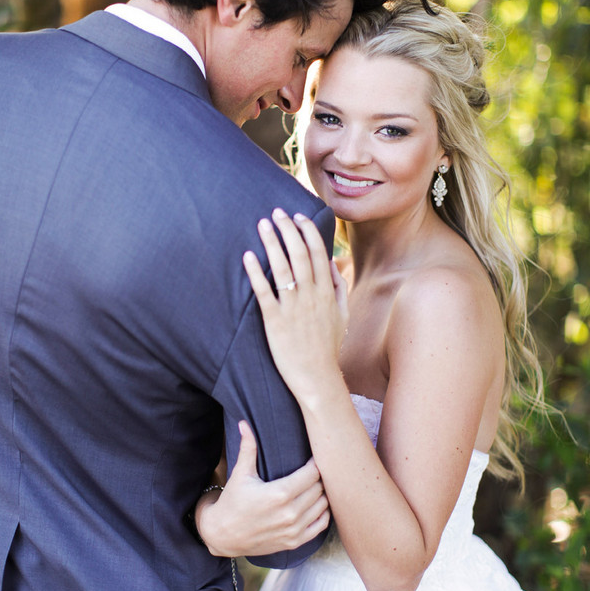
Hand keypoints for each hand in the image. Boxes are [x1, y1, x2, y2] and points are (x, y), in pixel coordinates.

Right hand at [195, 421, 329, 556]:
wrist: (223, 535)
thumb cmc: (232, 501)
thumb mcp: (240, 474)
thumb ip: (248, 448)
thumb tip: (244, 423)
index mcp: (279, 494)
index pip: (312, 474)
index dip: (316, 463)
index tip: (314, 457)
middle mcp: (290, 513)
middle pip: (320, 488)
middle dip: (320, 477)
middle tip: (316, 469)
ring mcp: (294, 530)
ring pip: (323, 506)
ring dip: (322, 494)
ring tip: (316, 484)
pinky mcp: (294, 542)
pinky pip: (321, 525)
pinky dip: (323, 513)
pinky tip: (317, 504)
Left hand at [243, 209, 348, 402]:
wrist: (317, 378)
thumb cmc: (328, 348)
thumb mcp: (342, 316)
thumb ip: (339, 288)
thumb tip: (332, 264)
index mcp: (327, 293)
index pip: (318, 253)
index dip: (307, 231)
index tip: (298, 216)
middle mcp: (311, 296)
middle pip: (300, 254)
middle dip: (288, 230)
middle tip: (276, 212)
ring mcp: (293, 308)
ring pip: (282, 268)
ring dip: (272, 242)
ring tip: (262, 224)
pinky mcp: (275, 321)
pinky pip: (264, 292)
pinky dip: (255, 272)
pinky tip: (248, 256)